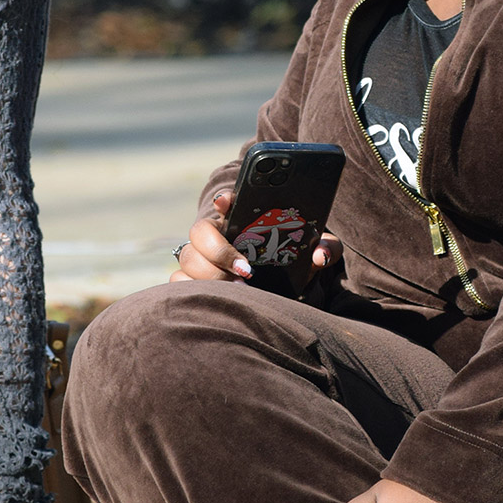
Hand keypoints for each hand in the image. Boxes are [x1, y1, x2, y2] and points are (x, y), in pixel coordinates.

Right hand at [170, 192, 341, 284]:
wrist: (279, 287)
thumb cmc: (292, 260)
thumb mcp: (311, 249)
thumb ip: (325, 246)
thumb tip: (320, 255)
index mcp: (238, 220)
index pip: (224, 202)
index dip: (222, 200)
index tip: (226, 202)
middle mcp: (213, 237)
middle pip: (198, 234)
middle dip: (219, 253)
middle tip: (248, 271)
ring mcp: (199, 260)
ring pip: (187, 260)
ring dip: (210, 276)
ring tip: (240, 288)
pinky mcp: (192, 284)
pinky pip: (177, 285)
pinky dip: (194, 292)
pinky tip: (220, 301)